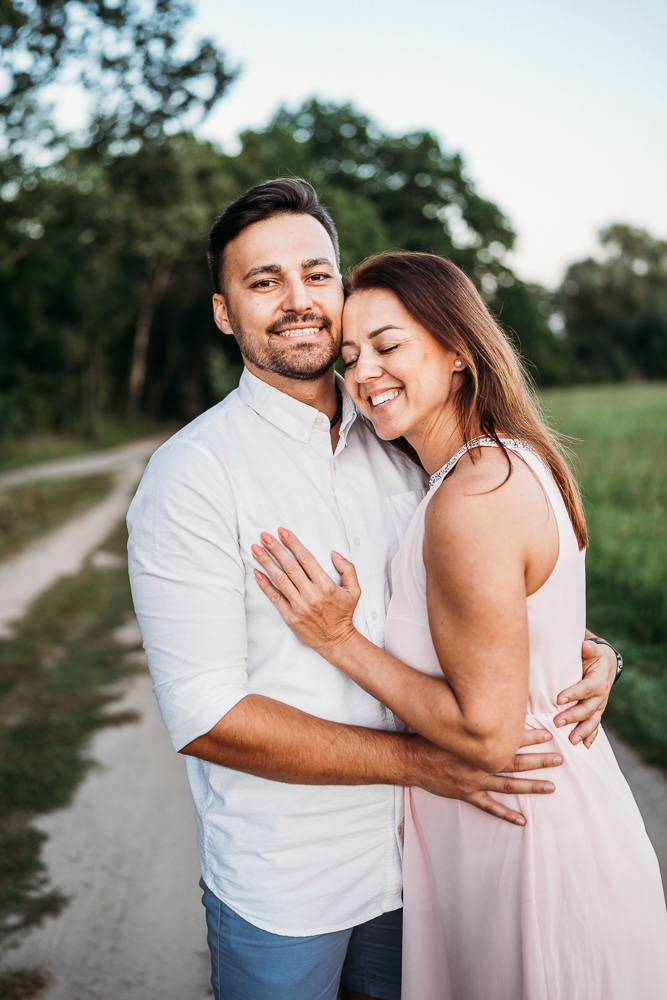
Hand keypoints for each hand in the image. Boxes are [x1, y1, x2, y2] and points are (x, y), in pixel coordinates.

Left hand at [252, 528, 360, 655]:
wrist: (337, 642)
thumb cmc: (344, 614)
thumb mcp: (355, 590)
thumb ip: (347, 569)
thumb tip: (334, 553)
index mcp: (327, 586)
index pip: (307, 559)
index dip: (293, 544)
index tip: (283, 531)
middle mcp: (312, 595)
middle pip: (290, 567)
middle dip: (276, 549)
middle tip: (264, 536)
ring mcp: (299, 607)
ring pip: (280, 580)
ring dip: (267, 563)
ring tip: (256, 549)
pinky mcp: (290, 617)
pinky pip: (275, 598)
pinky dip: (265, 585)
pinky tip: (257, 572)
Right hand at [410, 727, 560, 825]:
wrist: (411, 759)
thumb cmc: (431, 739)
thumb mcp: (453, 726)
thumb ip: (473, 724)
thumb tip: (495, 714)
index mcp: (478, 745)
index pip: (510, 739)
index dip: (530, 737)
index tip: (549, 733)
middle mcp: (480, 764)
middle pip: (516, 762)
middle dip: (539, 760)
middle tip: (559, 759)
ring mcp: (475, 782)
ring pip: (509, 785)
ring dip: (531, 786)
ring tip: (551, 787)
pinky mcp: (467, 794)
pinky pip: (490, 808)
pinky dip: (506, 815)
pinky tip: (522, 820)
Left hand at [554, 638, 615, 747]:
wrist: (606, 666)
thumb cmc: (593, 657)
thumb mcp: (592, 650)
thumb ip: (589, 649)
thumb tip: (584, 645)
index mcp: (598, 681)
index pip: (585, 689)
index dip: (573, 694)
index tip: (558, 699)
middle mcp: (600, 696)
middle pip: (587, 708)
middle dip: (572, 716)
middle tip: (557, 722)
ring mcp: (599, 706)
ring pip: (592, 721)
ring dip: (582, 732)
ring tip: (571, 741)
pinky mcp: (596, 712)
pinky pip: (595, 726)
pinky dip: (590, 737)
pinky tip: (584, 746)